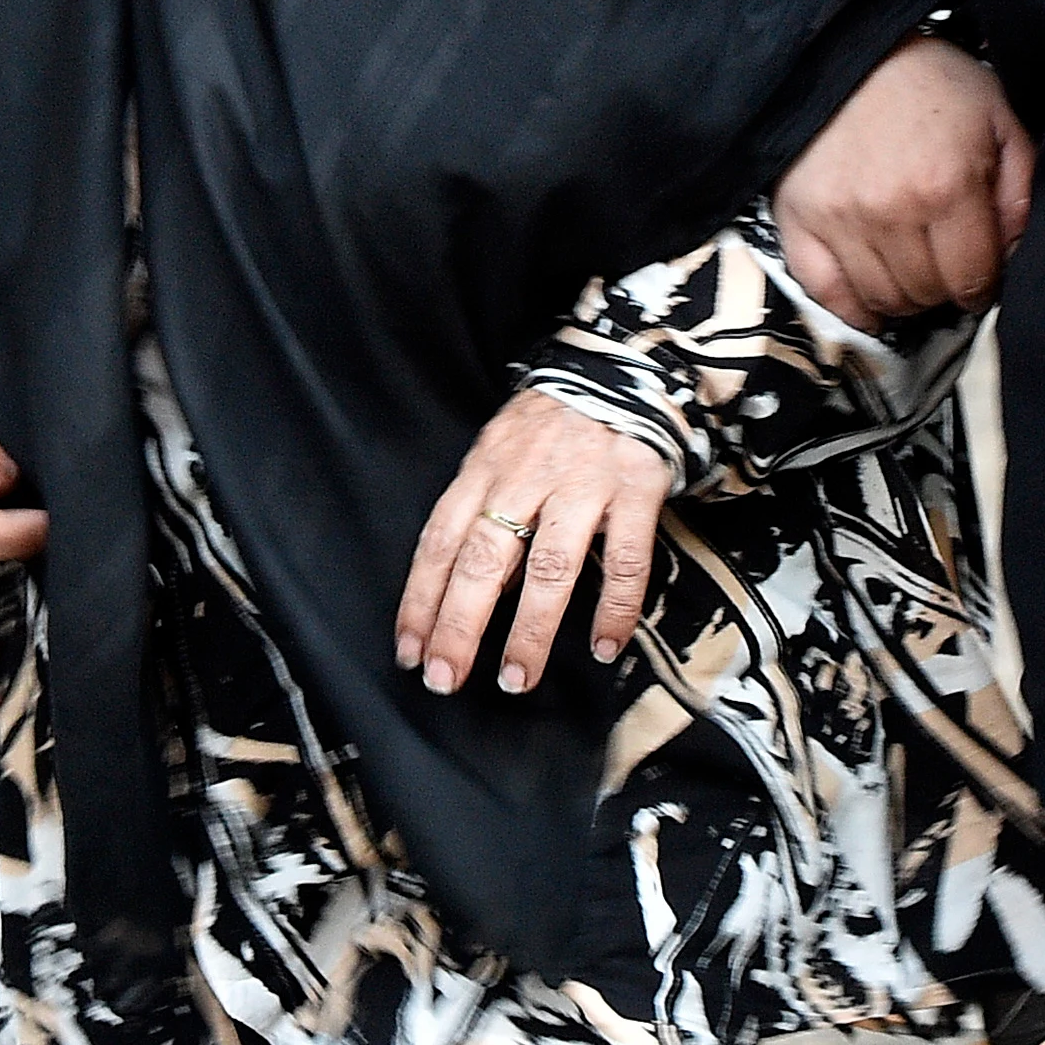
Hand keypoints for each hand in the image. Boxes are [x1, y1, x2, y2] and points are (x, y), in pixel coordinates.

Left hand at [396, 388, 675, 694]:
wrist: (623, 366)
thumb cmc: (553, 421)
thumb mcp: (502, 452)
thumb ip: (486, 513)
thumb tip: (475, 590)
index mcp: (485, 470)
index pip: (440, 542)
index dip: (420, 599)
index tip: (408, 650)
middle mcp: (526, 478)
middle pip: (484, 559)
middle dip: (460, 625)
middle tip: (445, 678)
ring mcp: (583, 484)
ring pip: (549, 566)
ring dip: (530, 629)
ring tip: (515, 678)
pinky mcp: (635, 488)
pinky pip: (624, 559)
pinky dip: (614, 608)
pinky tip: (603, 646)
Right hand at [772, 36, 1031, 327]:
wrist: (848, 49)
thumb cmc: (930, 82)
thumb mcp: (996, 117)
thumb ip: (1020, 188)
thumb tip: (1017, 252)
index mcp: (947, 187)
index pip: (973, 280)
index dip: (983, 284)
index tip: (979, 272)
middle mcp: (890, 211)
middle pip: (927, 295)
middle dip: (944, 287)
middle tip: (944, 261)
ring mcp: (839, 220)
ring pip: (882, 299)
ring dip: (903, 296)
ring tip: (910, 269)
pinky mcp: (796, 220)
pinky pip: (824, 294)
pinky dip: (851, 309)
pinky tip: (871, 299)